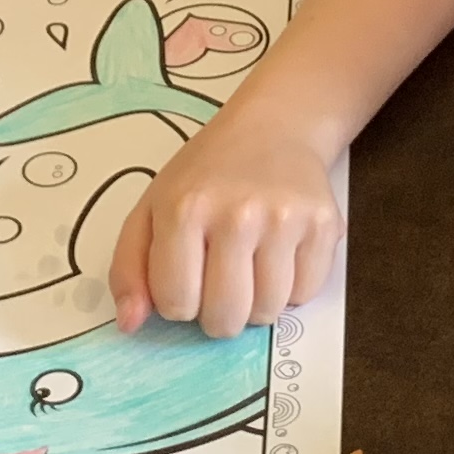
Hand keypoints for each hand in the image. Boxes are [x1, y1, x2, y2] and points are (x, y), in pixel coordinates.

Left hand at [110, 104, 340, 335]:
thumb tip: (130, 323)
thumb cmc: (206, 175)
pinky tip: (280, 256)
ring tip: (251, 267)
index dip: (179, 303)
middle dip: (218, 314)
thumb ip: (129, 268)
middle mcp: (237, 214)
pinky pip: (306, 294)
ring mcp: (284, 220)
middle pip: (225, 317)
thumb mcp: (151, 209)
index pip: (176, 303)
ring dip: (256, 303)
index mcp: (184, 209)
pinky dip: (292, 288)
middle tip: (219, 284)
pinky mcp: (323, 225)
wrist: (272, 129)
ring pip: (268, 312)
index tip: (186, 279)